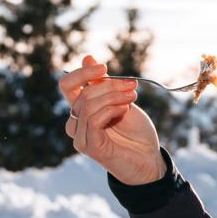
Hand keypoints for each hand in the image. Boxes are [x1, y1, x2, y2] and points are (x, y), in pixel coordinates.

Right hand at [59, 55, 165, 185]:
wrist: (149, 159)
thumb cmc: (135, 131)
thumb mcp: (121, 100)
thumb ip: (102, 83)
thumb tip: (88, 58)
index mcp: (81, 109)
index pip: (67, 85)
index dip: (82, 73)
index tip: (104, 67)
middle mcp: (76, 123)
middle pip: (82, 93)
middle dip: (109, 85)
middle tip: (132, 85)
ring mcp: (80, 136)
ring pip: (87, 105)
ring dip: (113, 96)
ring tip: (132, 97)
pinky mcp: (89, 147)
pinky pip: (94, 120)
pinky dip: (111, 110)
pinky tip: (124, 110)